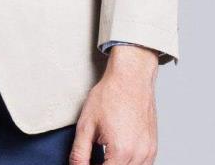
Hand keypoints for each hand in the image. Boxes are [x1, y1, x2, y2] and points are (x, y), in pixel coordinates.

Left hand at [69, 45, 158, 164]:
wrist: (130, 77)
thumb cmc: (110, 95)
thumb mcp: (86, 123)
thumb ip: (80, 152)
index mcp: (120, 151)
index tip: (86, 163)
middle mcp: (138, 155)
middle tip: (95, 156)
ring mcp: (148, 152)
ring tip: (105, 154)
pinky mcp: (153, 147)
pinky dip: (130, 163)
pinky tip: (118, 153)